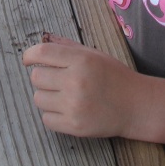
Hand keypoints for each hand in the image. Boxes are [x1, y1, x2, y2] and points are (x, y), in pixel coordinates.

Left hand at [22, 35, 140, 137]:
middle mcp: (75, 81)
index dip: (29, 55)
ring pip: (38, 98)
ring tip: (64, 96)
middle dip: (43, 77)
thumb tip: (44, 39)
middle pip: (36, 77)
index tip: (28, 59)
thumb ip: (67, 46)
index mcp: (81, 60)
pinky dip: (53, 115)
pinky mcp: (74, 126)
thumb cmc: (114, 76)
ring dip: (47, 96)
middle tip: (56, 80)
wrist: (136, 106)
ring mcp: (74, 105)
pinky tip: (67, 110)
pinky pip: (46, 119)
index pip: (42, 53)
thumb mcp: (93, 54)